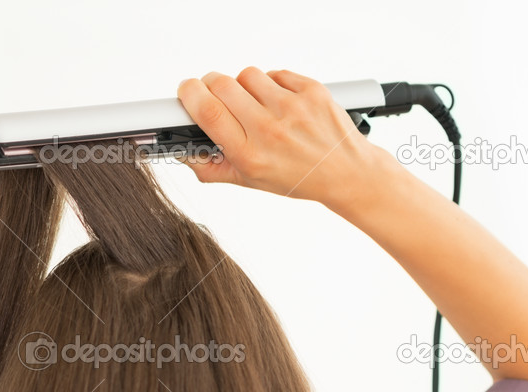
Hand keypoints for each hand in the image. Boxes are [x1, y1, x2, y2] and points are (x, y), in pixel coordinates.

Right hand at [176, 67, 387, 207]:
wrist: (345, 171)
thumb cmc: (296, 177)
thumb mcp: (249, 181)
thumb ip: (210, 167)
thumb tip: (182, 151)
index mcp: (249, 154)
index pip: (207, 112)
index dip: (189, 95)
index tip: (186, 92)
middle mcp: (269, 130)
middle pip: (221, 85)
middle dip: (210, 84)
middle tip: (213, 93)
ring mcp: (292, 107)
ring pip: (247, 75)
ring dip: (242, 85)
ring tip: (253, 103)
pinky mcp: (310, 90)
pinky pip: (275, 74)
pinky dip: (270, 84)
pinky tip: (277, 102)